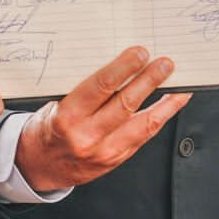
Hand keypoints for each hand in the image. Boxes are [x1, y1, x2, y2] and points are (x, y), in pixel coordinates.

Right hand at [14, 46, 190, 192]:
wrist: (40, 165)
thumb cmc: (48, 127)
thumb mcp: (56, 103)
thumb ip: (85, 89)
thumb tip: (120, 65)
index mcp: (67, 117)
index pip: (100, 87)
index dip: (124, 68)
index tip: (140, 53)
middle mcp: (87, 136)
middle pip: (126, 104)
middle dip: (149, 80)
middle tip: (165, 63)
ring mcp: (104, 152)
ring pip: (142, 124)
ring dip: (164, 101)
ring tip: (179, 83)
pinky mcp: (116, 160)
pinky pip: (144, 136)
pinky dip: (161, 117)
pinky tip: (171, 104)